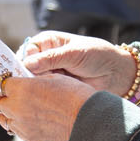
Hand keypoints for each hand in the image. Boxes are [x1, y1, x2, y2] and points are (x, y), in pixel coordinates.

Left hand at [0, 70, 98, 140]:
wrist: (87, 121)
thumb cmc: (75, 96)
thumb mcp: (53, 77)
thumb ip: (33, 78)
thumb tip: (24, 78)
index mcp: (20, 89)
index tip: (0, 80)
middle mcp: (16, 108)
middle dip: (0, 96)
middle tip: (9, 92)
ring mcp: (21, 125)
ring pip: (3, 118)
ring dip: (7, 111)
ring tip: (20, 106)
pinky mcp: (28, 137)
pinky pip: (15, 129)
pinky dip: (17, 123)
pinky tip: (30, 118)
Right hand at [19, 32, 137, 94]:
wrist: (116, 73)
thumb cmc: (97, 55)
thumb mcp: (74, 54)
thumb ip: (51, 59)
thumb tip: (27, 64)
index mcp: (48, 42)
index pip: (27, 50)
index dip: (23, 61)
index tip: (24, 72)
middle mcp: (46, 57)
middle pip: (27, 67)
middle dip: (28, 76)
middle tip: (33, 84)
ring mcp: (50, 73)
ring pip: (33, 81)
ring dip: (36, 87)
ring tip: (43, 92)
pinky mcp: (56, 88)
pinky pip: (43, 92)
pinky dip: (44, 95)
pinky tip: (47, 98)